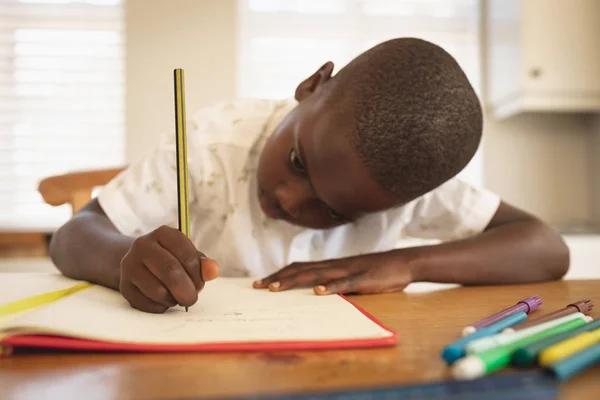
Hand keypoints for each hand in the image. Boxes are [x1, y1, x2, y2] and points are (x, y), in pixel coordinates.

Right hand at [120, 225, 218, 312]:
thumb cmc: (172, 259)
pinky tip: (162, 300)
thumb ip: (203, 264)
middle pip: (170, 272)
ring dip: (173, 299)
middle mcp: (143, 245)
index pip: (186, 255)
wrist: (140, 264)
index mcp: (163, 233)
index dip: (197, 274)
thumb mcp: (189, 256)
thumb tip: (213, 270)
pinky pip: (147, 304)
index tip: (200, 283)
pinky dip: (160, 307)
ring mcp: (130, 265)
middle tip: (192, 299)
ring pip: (158, 291)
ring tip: (175, 296)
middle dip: (187, 290)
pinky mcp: (124, 286)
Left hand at [253, 250, 412, 294]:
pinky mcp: (362, 279)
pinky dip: (330, 288)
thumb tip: (313, 294)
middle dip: (278, 279)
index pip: (299, 268)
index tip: (261, 283)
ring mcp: (347, 271)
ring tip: (276, 289)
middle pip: (301, 270)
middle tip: (257, 287)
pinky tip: (318, 292)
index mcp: (330, 266)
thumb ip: (333, 283)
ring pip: (316, 275)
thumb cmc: (375, 272)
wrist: (402, 262)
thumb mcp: (350, 277)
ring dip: (294, 282)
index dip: (279, 274)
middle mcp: (334, 266)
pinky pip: (344, 284)